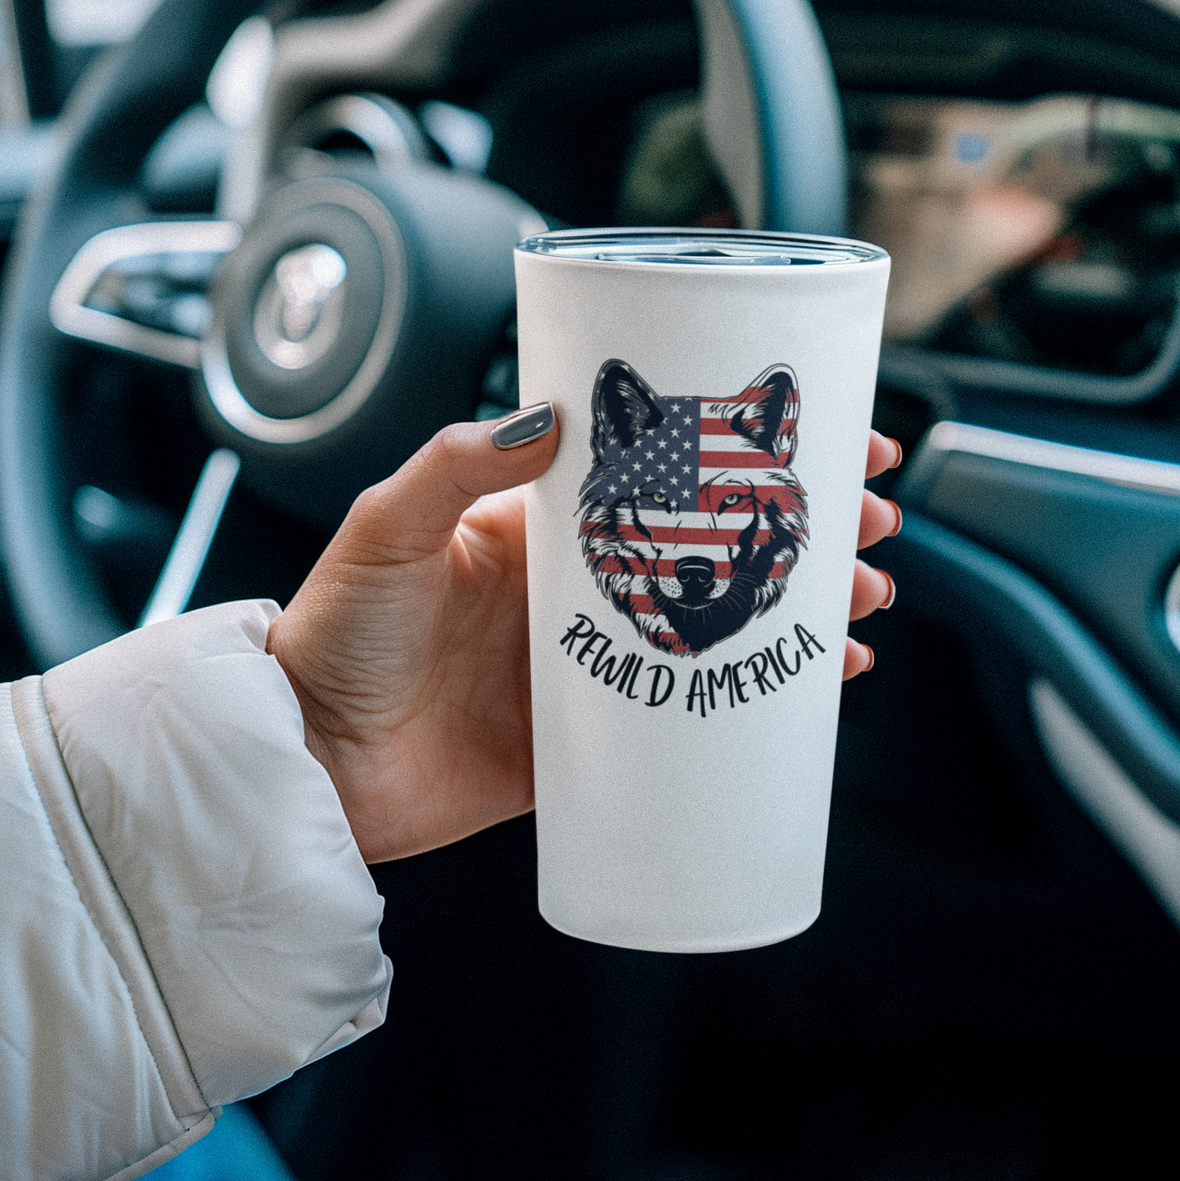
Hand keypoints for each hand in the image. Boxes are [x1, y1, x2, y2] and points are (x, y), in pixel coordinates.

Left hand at [269, 409, 903, 862]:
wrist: (308, 765)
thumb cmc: (334, 639)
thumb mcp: (387, 531)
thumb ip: (454, 466)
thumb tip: (545, 415)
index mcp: (538, 523)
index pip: (666, 467)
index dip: (743, 446)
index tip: (820, 428)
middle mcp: (579, 586)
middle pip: (718, 542)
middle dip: (802, 526)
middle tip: (871, 522)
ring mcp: (594, 662)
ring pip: (727, 623)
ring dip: (802, 605)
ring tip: (866, 597)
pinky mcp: (593, 742)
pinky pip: (698, 717)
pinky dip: (765, 700)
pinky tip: (819, 688)